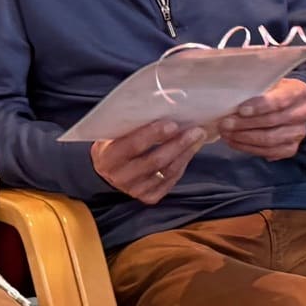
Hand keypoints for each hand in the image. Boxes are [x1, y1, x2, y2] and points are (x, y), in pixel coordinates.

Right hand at [92, 117, 212, 204]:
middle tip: (196, 130)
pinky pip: (169, 182)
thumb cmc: (113, 143)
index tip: (173, 124)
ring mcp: (134, 190)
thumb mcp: (113, 132)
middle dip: (178, 144)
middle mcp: (120, 177)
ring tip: (197, 138)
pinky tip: (188, 152)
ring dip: (185, 154)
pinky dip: (181, 166)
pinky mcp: (147, 197)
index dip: (154, 134)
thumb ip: (130, 125)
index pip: (133, 145)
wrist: (107, 168)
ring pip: (166, 172)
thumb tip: (161, 108)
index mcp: (108, 158)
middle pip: (154, 161)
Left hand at [215, 76, 305, 160]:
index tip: (241, 110)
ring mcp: (299, 133)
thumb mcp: (267, 82)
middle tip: (225, 124)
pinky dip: (249, 149)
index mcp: (299, 92)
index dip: (259, 106)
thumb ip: (255, 87)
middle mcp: (302, 113)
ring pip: (270, 140)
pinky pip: (269, 152)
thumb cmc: (272, 91)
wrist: (289, 106)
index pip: (279, 101)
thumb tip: (231, 95)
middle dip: (245, 124)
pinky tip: (235, 142)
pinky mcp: (292, 148)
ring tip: (226, 134)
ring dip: (244, 138)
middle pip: (272, 122)